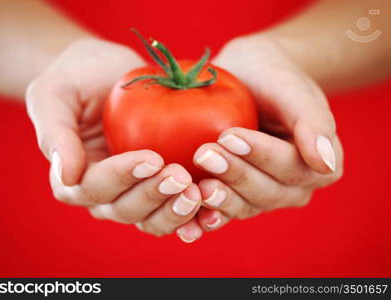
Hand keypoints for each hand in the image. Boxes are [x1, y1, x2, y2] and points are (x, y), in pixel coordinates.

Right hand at [26, 38, 201, 236]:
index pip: (94, 187)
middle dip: (153, 196)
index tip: (152, 158)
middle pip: (125, 210)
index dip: (122, 177)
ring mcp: (134, 192)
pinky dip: (192, 215)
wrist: (107, 71)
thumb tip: (66, 176)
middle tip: (180, 176)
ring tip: (197, 193)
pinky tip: (211, 209)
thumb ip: (55, 134)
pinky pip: (174, 208)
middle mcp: (104, 193)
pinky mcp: (159, 186)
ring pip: (151, 218)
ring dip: (174, 212)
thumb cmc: (76, 78)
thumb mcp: (54, 94)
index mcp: (73, 177)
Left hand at [175, 35, 343, 242]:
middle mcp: (294, 188)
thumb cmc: (274, 78)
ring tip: (195, 185)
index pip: (290, 167)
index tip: (229, 135)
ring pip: (244, 206)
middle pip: (266, 192)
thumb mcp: (294, 91)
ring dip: (219, 198)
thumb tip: (327, 164)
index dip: (260, 156)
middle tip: (203, 154)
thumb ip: (314, 124)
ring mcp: (264, 196)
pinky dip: (206, 219)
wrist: (250, 78)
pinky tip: (187, 222)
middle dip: (234, 175)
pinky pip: (223, 213)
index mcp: (320, 167)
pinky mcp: (237, 196)